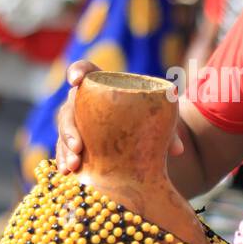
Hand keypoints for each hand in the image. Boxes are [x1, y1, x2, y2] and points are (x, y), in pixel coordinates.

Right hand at [54, 59, 183, 173]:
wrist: (143, 136)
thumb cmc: (149, 119)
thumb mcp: (159, 120)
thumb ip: (168, 129)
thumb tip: (178, 150)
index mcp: (103, 85)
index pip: (86, 70)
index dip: (78, 71)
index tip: (75, 80)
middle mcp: (84, 101)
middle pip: (70, 108)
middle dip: (70, 128)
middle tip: (78, 147)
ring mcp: (77, 121)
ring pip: (64, 131)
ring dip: (65, 149)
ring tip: (73, 167)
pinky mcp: (75, 141)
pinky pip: (64, 149)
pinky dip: (64, 160)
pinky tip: (66, 173)